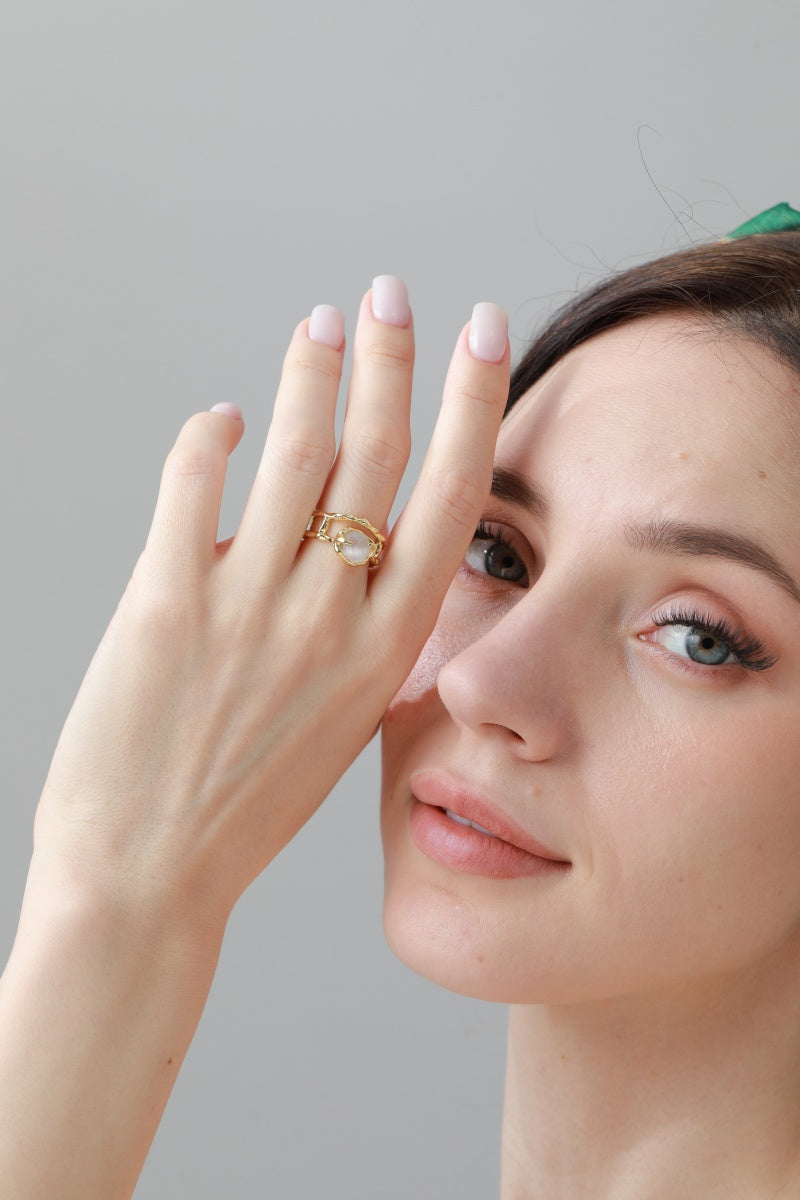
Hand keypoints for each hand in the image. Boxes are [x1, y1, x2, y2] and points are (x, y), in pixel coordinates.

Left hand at [32, 280, 508, 932]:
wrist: (152, 879)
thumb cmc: (246, 807)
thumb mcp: (342, 724)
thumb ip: (366, 640)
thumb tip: (367, 554)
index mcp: (388, 648)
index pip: (455, 498)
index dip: (475, 405)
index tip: (483, 335)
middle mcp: (333, 617)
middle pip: (378, 452)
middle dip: (391, 357)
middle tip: (391, 293)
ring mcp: (252, 609)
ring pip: (295, 453)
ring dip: (310, 374)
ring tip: (320, 323)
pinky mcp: (166, 605)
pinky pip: (194, 490)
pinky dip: (209, 439)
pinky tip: (224, 418)